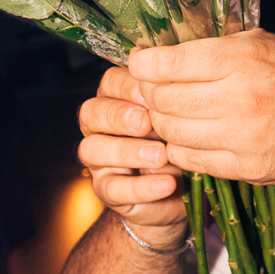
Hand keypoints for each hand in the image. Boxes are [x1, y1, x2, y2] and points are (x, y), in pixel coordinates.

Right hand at [77, 69, 186, 240]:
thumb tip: (183, 86)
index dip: (126, 87)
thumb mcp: (177, 118)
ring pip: (93, 150)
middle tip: (146, 122)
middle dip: (117, 116)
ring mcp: (99, 160)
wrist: (179, 190)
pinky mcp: (106, 190)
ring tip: (161, 156)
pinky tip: (166, 184)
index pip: (109, 83)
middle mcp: (100, 127)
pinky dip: (141, 187)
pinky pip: (112, 189)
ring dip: (127, 152)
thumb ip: (171, 102)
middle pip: (91, 113)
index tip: (153, 94)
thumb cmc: (176, 141)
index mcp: (117, 99)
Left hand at [124, 31, 274, 186]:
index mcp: (245, 57)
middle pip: (163, 100)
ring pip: (172, 132)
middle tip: (152, 87)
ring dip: (163, 122)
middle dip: (149, 93)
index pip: (168, 64)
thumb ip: (225, 46)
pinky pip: (192, 159)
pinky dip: (181, 148)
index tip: (141, 61)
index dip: (144, 63)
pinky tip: (189, 136)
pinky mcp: (247, 167)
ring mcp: (241, 137)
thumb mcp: (274, 42)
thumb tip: (177, 50)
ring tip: (170, 111)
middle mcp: (239, 97)